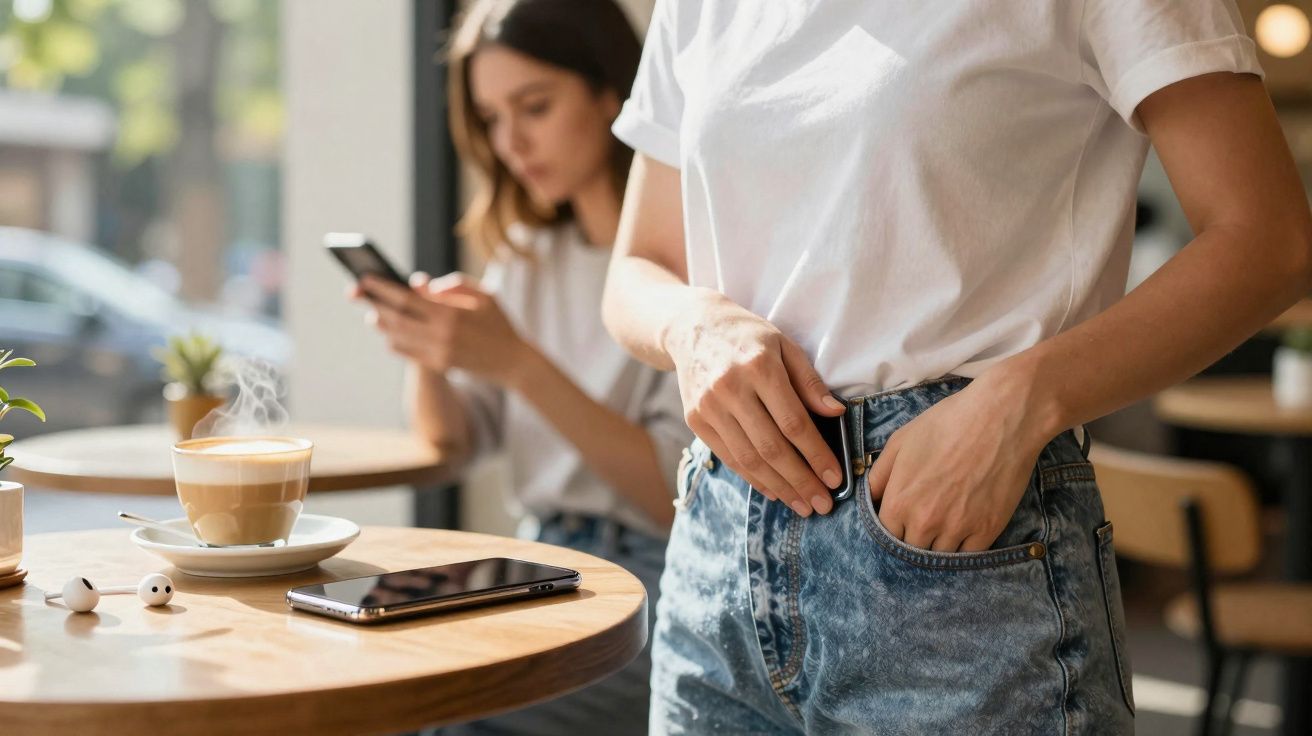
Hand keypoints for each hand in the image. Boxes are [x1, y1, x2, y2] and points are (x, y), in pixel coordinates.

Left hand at [350, 272, 531, 386]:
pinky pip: (406, 352)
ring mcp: (438, 353)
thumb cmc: (500, 324)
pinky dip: (394, 340)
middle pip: (395, 318)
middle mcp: (441, 335)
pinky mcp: (438, 366)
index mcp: (451, 314)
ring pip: (396, 337)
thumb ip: (454, 284)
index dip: (383, 288)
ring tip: (373, 312)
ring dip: (381, 323)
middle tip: (357, 291)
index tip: (366, 278)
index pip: (407, 299)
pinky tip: (390, 332)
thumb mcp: (484, 296)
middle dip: (373, 303)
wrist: (514, 362)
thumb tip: (421, 283)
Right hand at [664, 291, 845, 515]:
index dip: (816, 454)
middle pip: (771, 447)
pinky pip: (728, 457)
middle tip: (823, 504)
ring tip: (802, 505)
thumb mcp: (784, 345)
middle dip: (800, 480)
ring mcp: (709, 407)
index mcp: (759, 367)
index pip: (793, 422)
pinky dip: (753, 478)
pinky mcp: (695, 420)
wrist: (691, 326)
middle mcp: (731, 389)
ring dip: (779, 487)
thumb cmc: (748, 336)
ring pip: (748, 458)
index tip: (835, 478)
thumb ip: (809, 381)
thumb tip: (836, 414)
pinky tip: (774, 490)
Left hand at [865, 366, 1052, 551]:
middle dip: (914, 537)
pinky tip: (966, 529)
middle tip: (925, 520)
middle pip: (911, 550)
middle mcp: (925, 522)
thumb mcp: (900, 441)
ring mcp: (957, 529)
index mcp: (900, 501)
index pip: (885, 534)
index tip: (901, 519)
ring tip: (946, 523)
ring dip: (939, 544)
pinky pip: (970, 555)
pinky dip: (965, 547)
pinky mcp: (988, 530)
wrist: (999, 417)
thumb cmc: (947, 423)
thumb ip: (879, 475)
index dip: (892, 527)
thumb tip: (868, 498)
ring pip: (940, 556)